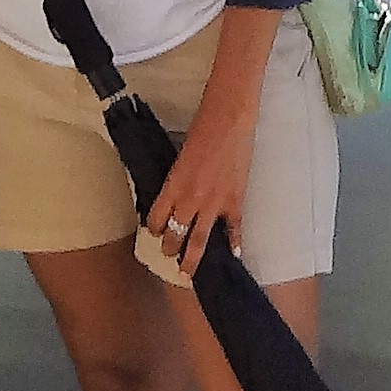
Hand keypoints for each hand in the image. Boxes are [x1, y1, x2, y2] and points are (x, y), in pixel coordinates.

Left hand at [142, 94, 256, 273]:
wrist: (229, 119)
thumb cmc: (203, 129)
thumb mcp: (181, 157)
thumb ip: (178, 179)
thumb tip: (178, 193)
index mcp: (173, 185)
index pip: (157, 218)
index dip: (154, 229)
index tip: (155, 232)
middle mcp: (190, 200)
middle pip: (176, 235)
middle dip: (170, 248)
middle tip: (169, 256)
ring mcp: (214, 204)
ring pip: (200, 241)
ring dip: (192, 258)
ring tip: (187, 272)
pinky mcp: (235, 201)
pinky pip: (234, 230)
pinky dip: (234, 244)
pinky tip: (233, 255)